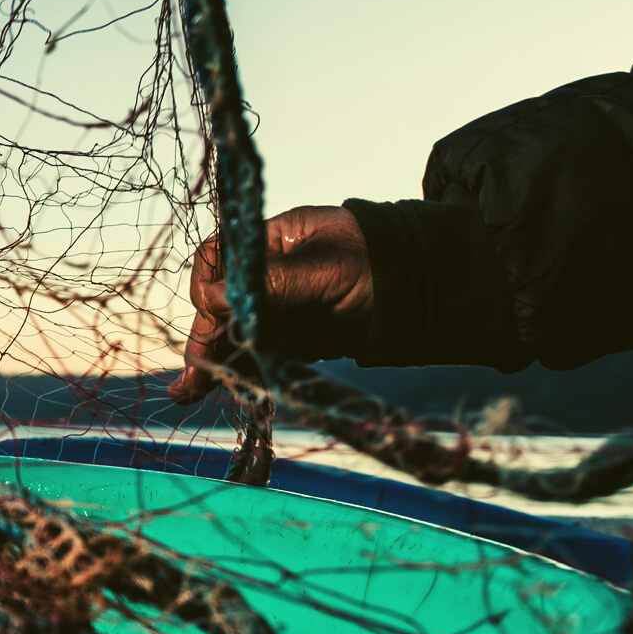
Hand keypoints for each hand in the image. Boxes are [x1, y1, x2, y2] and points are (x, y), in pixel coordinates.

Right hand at [170, 204, 373, 402]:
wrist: (441, 296)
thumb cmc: (388, 265)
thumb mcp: (330, 270)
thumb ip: (273, 283)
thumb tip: (213, 297)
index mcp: (278, 240)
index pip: (223, 259)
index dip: (211, 288)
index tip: (215, 316)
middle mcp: (277, 272)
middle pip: (227, 303)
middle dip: (207, 339)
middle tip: (191, 379)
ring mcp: (290, 306)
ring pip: (242, 333)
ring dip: (219, 361)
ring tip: (191, 393)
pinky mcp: (305, 337)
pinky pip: (267, 354)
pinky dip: (248, 372)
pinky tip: (232, 389)